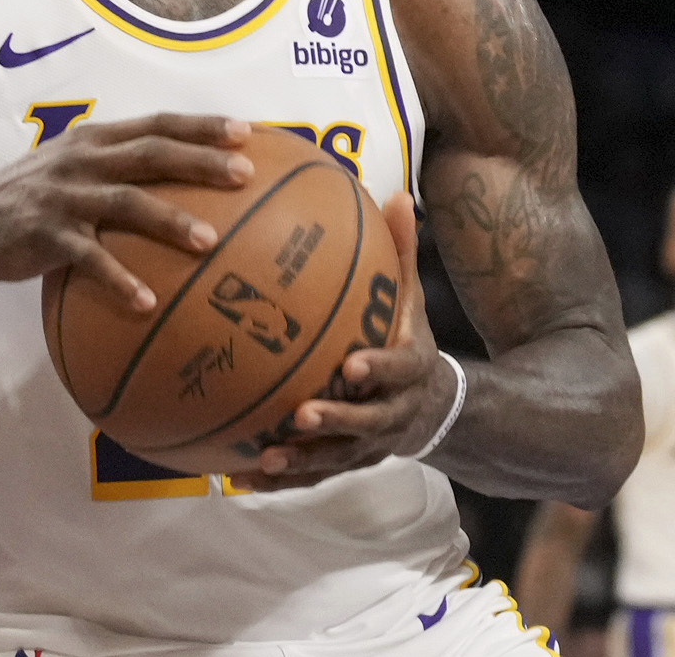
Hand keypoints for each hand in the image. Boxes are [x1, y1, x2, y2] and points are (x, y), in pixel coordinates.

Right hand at [0, 114, 251, 310]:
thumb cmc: (31, 201)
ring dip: (169, 220)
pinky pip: (88, 258)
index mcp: (94, 140)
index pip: (156, 124)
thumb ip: (116, 171)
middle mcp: (81, 160)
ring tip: (210, 242)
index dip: (201, 126)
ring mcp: (62, 195)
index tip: (247, 132)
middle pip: (150, 153)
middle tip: (245, 174)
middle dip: (200, 161)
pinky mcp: (43, 234)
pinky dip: (118, 279)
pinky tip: (146, 303)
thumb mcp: (71, 172)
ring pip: (125, 202)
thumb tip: (184, 190)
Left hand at [229, 191, 451, 489]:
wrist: (434, 406)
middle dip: (337, 420)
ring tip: (264, 458)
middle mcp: (392, 412)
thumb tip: (396, 194)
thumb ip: (401, 253)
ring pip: (336, 458)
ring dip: (302, 462)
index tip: (353, 364)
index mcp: (410, 368)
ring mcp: (369, 444)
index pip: (398, 369)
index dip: (379, 369)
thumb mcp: (411, 299)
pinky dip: (280, 481)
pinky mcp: (347, 463)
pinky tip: (239, 480)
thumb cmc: (405, 339)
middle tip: (301, 414)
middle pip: (367, 422)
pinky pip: (311, 477)